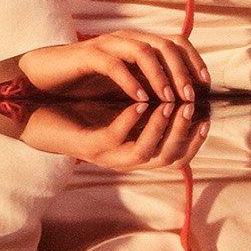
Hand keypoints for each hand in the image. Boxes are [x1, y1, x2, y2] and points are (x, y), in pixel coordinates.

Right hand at [16, 31, 209, 102]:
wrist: (43, 76)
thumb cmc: (85, 83)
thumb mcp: (124, 84)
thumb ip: (148, 85)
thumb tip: (182, 99)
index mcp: (138, 43)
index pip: (176, 43)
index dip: (194, 62)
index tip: (205, 86)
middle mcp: (126, 39)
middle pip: (165, 45)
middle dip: (182, 72)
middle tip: (190, 98)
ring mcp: (106, 44)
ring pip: (143, 51)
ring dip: (161, 77)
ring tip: (169, 101)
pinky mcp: (87, 55)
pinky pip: (113, 64)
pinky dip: (130, 81)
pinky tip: (140, 100)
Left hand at [19, 100, 208, 171]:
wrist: (42, 118)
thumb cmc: (84, 111)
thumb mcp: (123, 110)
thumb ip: (150, 105)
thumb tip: (182, 90)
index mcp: (139, 153)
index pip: (178, 157)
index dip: (195, 140)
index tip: (208, 117)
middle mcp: (126, 160)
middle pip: (168, 157)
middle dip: (184, 131)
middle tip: (193, 106)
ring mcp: (108, 156)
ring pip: (145, 151)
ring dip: (161, 128)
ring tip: (169, 103)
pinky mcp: (89, 147)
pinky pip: (115, 138)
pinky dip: (130, 122)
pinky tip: (138, 103)